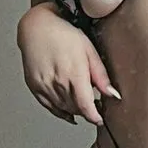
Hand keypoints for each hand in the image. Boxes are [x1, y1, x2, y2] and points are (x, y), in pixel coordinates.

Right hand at [16, 5, 119, 125]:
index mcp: (73, 73)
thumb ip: (101, 75)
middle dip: (87, 111)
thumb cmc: (64, 34)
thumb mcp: (89, 50)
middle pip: (75, 108)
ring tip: (83, 105)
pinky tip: (67, 110)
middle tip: (96, 108)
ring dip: (74, 110)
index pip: (85, 106)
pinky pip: (49, 106)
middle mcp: (57, 82)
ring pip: (63, 108)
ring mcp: (44, 85)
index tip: (100, 119)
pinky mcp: (34, 86)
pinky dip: (59, 111)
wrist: (36, 27)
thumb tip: (113, 94)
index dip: (94, 116)